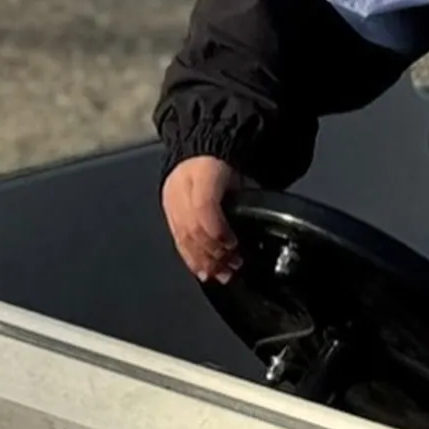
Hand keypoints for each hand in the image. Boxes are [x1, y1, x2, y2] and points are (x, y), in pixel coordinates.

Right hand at [162, 156, 246, 281]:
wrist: (204, 153)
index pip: (204, 204)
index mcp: (205, 170)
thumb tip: (260, 226)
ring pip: (183, 236)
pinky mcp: (168, 213)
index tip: (233, 244)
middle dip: (213, 251)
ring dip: (203, 260)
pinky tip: (202, 272)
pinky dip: (190, 258)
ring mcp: (171, 200)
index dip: (218, 229)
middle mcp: (183, 185)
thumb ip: (250, 199)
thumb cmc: (228, 166)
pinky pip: (177, 239)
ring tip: (221, 275)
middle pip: (192, 225)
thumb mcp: (244, 177)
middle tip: (233, 266)